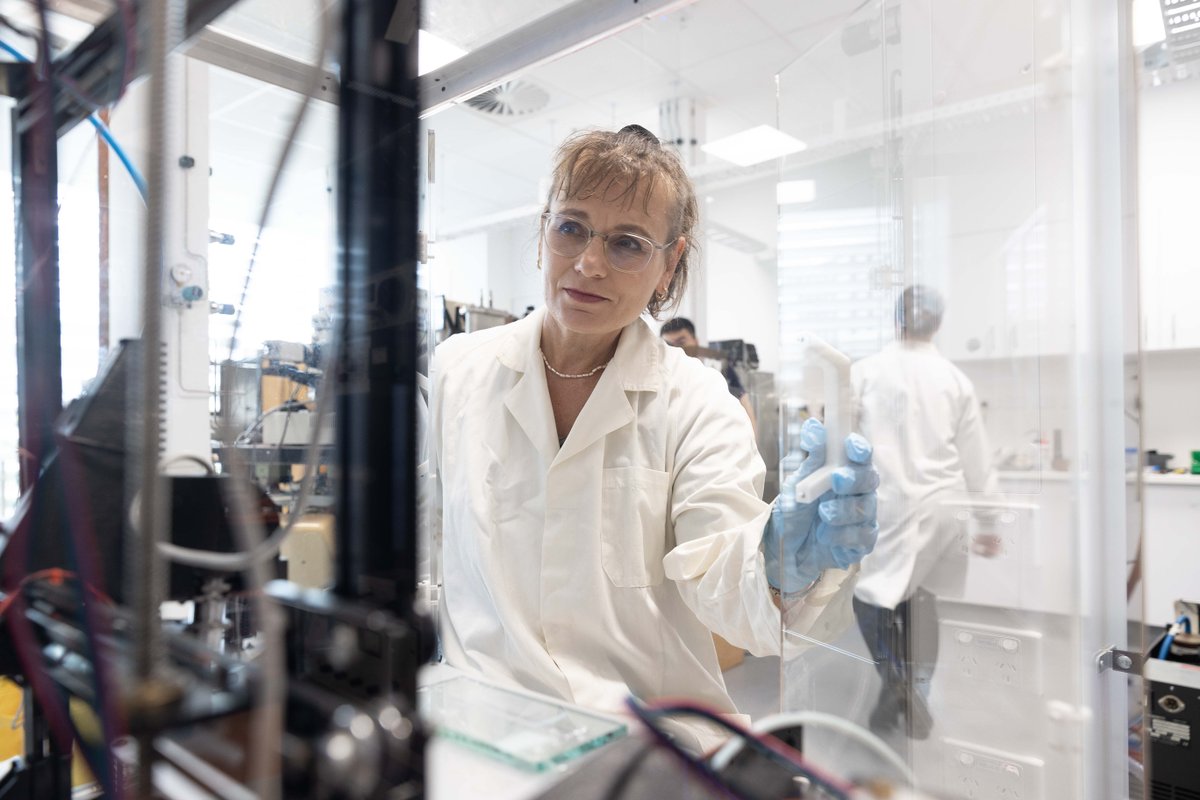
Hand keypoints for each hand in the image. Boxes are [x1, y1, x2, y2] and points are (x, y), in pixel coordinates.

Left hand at [763, 417, 879, 593]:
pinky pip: (861, 537)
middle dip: (853, 479)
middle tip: (837, 479)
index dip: (859, 449)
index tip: (850, 445)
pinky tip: (824, 535)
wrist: (784, 547)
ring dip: (843, 510)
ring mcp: (862, 518)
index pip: (861, 456)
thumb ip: (811, 457)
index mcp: (845, 472)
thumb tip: (814, 427)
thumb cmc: (796, 510)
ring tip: (823, 514)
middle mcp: (858, 492)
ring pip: (865, 509)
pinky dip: (841, 536)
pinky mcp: (861, 543)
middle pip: (869, 480)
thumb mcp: (798, 482)